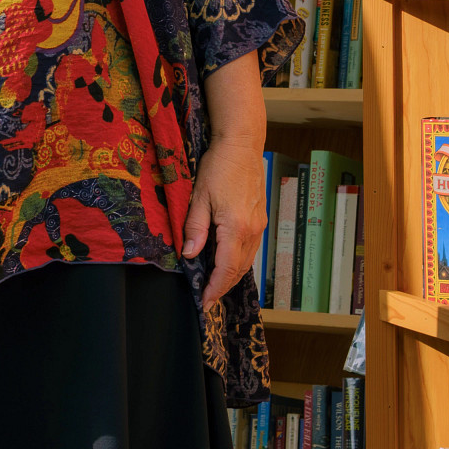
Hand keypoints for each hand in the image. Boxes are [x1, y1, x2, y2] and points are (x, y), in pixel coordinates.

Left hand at [184, 135, 268, 308]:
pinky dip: (239, 262)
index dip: (215, 288)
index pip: (225, 269)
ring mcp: (259, 226)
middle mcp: (252, 231)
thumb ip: (195, 229)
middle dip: (222, 287)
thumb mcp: (199, 197)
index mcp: (236, 228)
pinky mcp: (260, 219)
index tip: (204, 302)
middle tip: (207, 300)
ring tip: (215, 287)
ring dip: (231, 277)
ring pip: (247, 261)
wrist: (242, 145)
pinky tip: (227, 264)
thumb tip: (189, 255)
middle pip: (238, 270)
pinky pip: (251, 250)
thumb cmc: (218, 167)